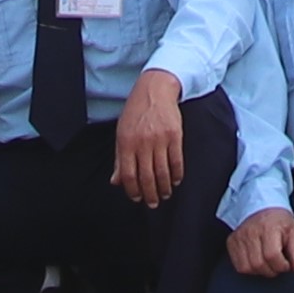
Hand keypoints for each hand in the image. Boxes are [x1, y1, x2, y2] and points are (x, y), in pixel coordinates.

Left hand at [112, 68, 185, 205]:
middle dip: (150, 194)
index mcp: (126, 143)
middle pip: (147, 177)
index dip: (133, 190)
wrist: (155, 89)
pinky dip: (176, 174)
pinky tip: (175, 180)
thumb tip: (116, 181)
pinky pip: (176, 161)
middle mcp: (142, 142)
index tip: (137, 198)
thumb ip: (119, 159)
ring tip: (164, 195)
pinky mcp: (175, 135)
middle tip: (152, 203)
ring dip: (164, 188)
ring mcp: (159, 139)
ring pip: (162, 172)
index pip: (128, 175)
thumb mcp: (122, 133)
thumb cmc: (136, 112)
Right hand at [227, 207, 293, 279]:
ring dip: (261, 271)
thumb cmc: (281, 223)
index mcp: (269, 227)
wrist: (263, 208)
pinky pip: (239, 267)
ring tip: (268, 262)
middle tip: (278, 263)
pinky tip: (258, 260)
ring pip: (248, 268)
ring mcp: (239, 236)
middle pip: (259, 264)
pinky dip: (250, 268)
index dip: (282, 265)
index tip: (287, 263)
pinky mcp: (232, 242)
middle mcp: (251, 231)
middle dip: (272, 270)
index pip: (272, 255)